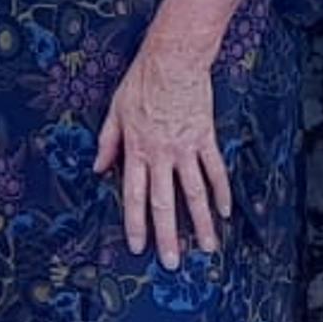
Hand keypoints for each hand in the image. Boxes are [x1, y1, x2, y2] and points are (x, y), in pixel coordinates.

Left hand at [94, 33, 228, 268]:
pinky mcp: (205, 137)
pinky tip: (225, 211)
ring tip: (208, 248)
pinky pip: (215, 169)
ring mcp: (186, 147)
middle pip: (164, 202)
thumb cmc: (142, 80)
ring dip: (201, 222)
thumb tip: (97, 168)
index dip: (134, 223)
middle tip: (172, 263)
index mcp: (136, 149)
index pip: (133, 195)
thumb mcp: (115, 110)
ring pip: (194, 192)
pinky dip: (222, 191)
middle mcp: (161, 154)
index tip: (137, 247)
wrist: (174, 58)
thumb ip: (107, 141)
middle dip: (168, 236)